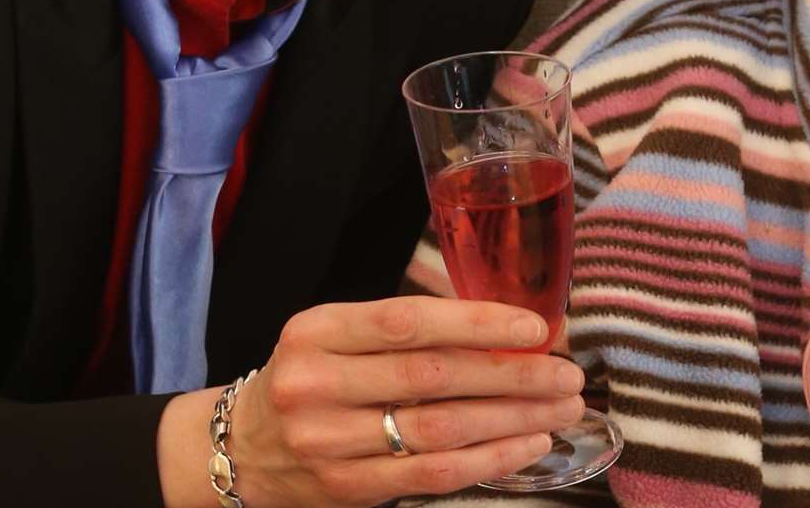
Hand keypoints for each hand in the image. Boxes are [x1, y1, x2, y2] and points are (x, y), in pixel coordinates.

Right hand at [226, 296, 584, 505]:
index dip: (477, 323)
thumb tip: (505, 321)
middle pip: (433, 377)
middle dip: (511, 374)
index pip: (408, 322)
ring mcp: (329, 441)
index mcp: (318, 330)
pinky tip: (527, 444)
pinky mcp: (347, 487)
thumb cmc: (311, 377)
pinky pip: (434, 473)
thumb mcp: (336, 334)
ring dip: (513, 419)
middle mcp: (317, 384)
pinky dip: (490, 458)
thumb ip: (405, 326)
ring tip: (559, 408)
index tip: (535, 327)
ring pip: (441, 429)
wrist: (244, 447)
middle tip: (565, 373)